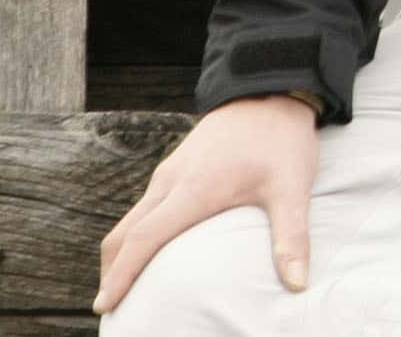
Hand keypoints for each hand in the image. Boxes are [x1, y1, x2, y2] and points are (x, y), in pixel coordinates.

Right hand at [93, 91, 317, 312]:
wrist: (271, 89)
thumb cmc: (281, 140)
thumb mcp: (293, 188)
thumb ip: (292, 237)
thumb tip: (298, 285)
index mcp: (192, 189)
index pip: (143, 239)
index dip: (121, 275)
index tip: (103, 305)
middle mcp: (171, 181)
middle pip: (123, 233)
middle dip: (110, 273)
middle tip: (108, 310)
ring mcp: (169, 172)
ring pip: (131, 219)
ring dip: (121, 254)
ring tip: (124, 290)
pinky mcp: (175, 167)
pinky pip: (144, 206)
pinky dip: (136, 234)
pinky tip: (151, 251)